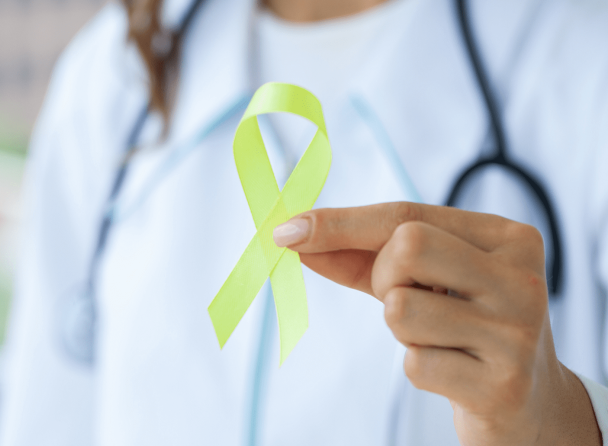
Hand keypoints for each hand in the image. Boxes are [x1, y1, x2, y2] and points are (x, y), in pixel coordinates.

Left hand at [273, 202, 600, 444]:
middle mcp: (522, 278)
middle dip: (383, 276)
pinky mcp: (501, 384)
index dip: (341, 222)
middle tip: (406, 298)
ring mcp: (516, 332)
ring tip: (440, 336)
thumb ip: (362, 255)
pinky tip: (454, 370)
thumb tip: (296, 237)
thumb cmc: (465, 326)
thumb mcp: (425, 280)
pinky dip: (421, 366)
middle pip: (406, 247)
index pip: (407, 215)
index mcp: (508, 238)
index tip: (289, 231)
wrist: (528, 402)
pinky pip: (414, 363)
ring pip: (401, 308)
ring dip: (401, 327)